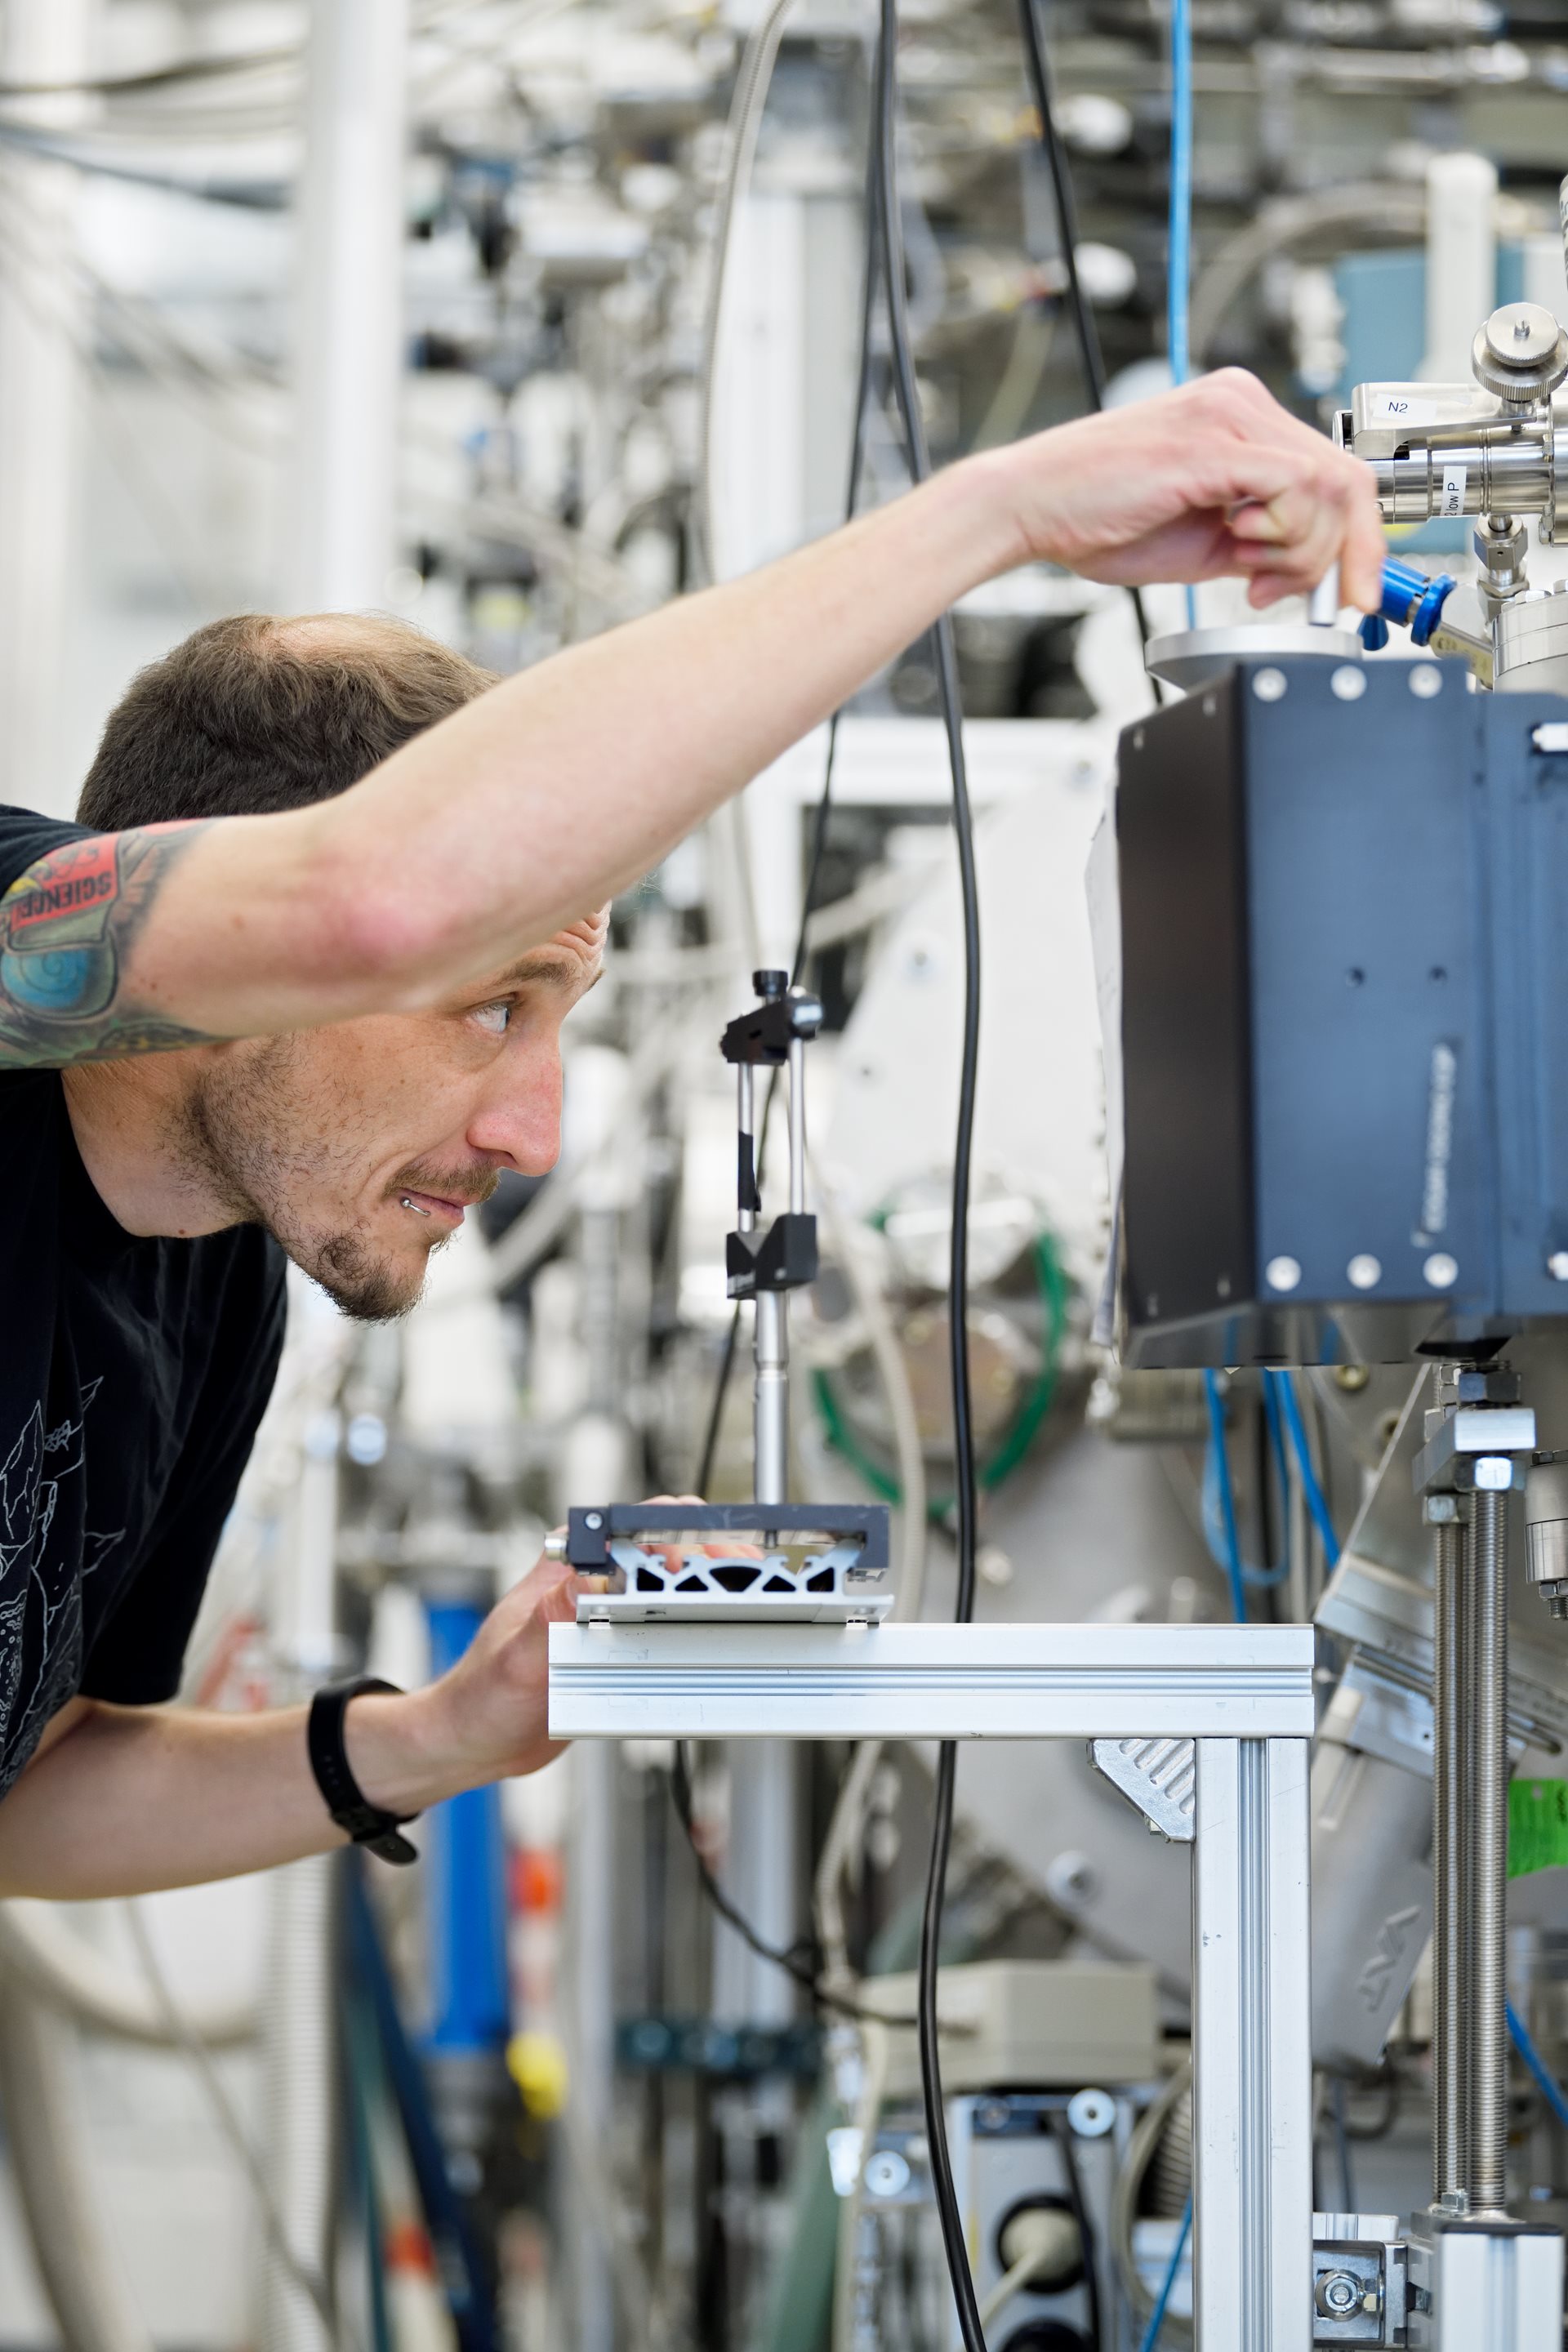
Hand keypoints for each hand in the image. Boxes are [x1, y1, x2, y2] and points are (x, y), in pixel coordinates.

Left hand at [415, 1497, 742, 1790]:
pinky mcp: (618, 1643)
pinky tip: (719, 1645)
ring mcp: (609, 1610)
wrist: (475, 1739)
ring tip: (751, 1613)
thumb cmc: (482, 1695)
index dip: (686, 1535)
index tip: (721, 1558)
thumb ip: (549, 1619)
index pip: (638, 1526)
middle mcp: (592, 1578)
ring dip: (713, 1597)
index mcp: (567, 1564)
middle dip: (716, 1565)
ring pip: (676, 1589)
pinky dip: (698, 1632)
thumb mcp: (515, 1661)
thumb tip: (585, 1580)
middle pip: (670, 1553)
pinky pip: (668, 1628)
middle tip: (754, 1587)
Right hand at [984, 369, 1384, 612]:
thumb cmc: (1097, 520)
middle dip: (1348, 553)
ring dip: (1303, 550)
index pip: (1334, 471)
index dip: (1356, 540)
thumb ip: (1259, 546)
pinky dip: (1284, 535)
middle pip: (1346, 476)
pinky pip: (1293, 487)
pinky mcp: (1212, 442)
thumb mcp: (1203, 544)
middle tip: (1318, 599)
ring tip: (1251, 572)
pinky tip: (1243, 553)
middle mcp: (1241, 403)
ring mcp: (1229, 415)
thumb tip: (1307, 572)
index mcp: (1241, 418)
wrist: (1031, 508)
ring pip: (1327, 484)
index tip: (1351, 591)